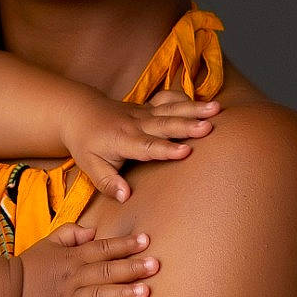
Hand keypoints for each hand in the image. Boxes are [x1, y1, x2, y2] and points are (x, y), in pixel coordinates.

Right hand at [16, 224, 158, 296]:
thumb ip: (71, 233)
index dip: (124, 245)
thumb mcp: (48, 242)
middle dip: (132, 268)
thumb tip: (93, 230)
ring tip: (145, 292)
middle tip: (155, 266)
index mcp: (72, 258)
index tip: (146, 242)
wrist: (3, 293)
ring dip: (122, 294)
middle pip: (106, 271)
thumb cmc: (29, 267)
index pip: (102, 249)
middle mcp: (73, 278)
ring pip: (99, 296)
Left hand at [61, 89, 220, 202]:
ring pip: (172, 110)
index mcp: (123, 141)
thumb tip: (125, 197)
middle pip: (166, 125)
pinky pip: (170, 100)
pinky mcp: (149, 107)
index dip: (167, 149)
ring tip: (217, 108)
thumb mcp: (90, 166)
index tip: (186, 152)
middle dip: (188, 126)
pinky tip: (204, 100)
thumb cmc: (86, 143)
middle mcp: (137, 124)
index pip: (148, 147)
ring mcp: (144, 113)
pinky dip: (187, 99)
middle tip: (209, 127)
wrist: (79, 112)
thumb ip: (107, 182)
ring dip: (195, 109)